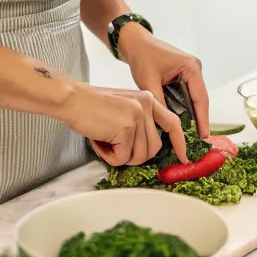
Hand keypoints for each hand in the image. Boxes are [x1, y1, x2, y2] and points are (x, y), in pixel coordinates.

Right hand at [61, 82, 187, 166]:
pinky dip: (109, 156)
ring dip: (119, 156)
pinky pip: (123, 158)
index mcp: (148, 99)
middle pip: (154, 148)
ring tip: (103, 140)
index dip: (179, 143)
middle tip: (114, 148)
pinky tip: (99, 141)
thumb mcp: (123, 107)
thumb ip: (139, 123)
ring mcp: (138, 116)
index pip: (173, 123)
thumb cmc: (91, 106)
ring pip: (139, 156)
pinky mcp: (127, 128)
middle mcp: (147, 105)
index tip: (184, 158)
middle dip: (134, 155)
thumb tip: (146, 151)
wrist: (72, 99)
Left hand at [119, 27, 209, 137]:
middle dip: (198, 119)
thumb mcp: (148, 81)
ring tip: (190, 135)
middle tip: (197, 140)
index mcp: (191, 67)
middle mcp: (194, 68)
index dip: (203, 119)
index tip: (204, 136)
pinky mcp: (182, 74)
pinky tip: (180, 120)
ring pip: (192, 98)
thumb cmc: (141, 55)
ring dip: (190, 114)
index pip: (201, 98)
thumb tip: (165, 124)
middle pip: (199, 99)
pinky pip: (185, 94)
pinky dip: (183, 106)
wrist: (134, 41)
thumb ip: (159, 102)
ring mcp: (189, 71)